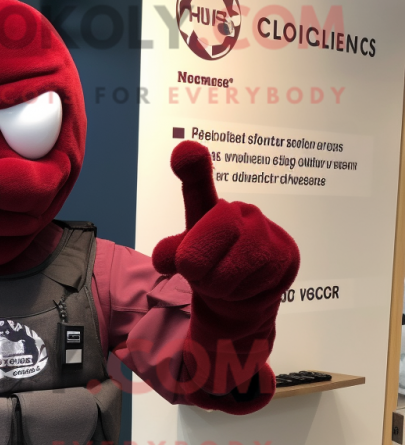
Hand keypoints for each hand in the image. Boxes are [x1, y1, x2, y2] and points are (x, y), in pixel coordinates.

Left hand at [152, 141, 298, 303]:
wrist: (253, 286)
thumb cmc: (215, 261)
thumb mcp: (187, 255)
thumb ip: (173, 251)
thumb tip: (163, 258)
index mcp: (210, 208)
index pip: (198, 186)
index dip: (192, 167)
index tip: (186, 151)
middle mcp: (238, 212)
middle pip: (197, 252)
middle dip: (193, 270)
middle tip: (200, 269)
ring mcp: (263, 231)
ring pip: (221, 276)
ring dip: (216, 287)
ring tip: (225, 277)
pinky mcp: (282, 254)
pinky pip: (244, 287)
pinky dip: (237, 294)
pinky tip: (245, 283)